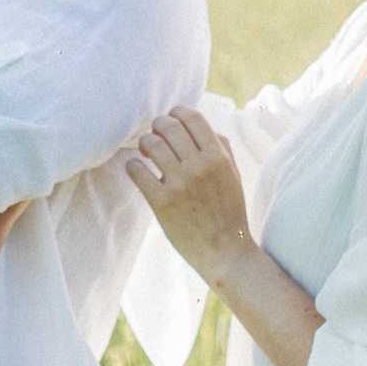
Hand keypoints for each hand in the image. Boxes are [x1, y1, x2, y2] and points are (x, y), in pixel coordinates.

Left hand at [122, 108, 252, 279]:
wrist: (225, 252)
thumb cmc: (229, 212)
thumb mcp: (233, 175)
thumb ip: (221, 147)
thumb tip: (198, 126)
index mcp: (218, 157)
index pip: (192, 117)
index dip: (177, 113)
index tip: (172, 121)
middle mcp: (199, 166)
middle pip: (168, 125)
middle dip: (158, 126)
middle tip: (156, 137)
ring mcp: (180, 184)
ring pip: (151, 143)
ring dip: (145, 144)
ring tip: (147, 154)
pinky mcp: (162, 203)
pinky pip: (137, 170)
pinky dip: (133, 165)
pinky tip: (138, 171)